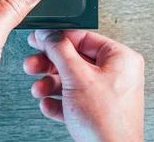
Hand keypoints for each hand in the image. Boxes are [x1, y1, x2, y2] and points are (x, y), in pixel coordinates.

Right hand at [24, 30, 144, 141]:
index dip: (59, 38)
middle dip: (49, 64)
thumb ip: (59, 50)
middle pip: (74, 60)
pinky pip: (73, 100)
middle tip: (33, 63)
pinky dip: (58, 102)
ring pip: (71, 81)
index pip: (84, 38)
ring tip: (38, 89)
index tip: (40, 38)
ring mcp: (107, 95)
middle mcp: (116, 74)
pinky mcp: (97, 113)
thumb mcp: (77, 77)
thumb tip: (48, 34)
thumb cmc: (106, 120)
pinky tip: (48, 104)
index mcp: (120, 59)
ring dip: (50, 84)